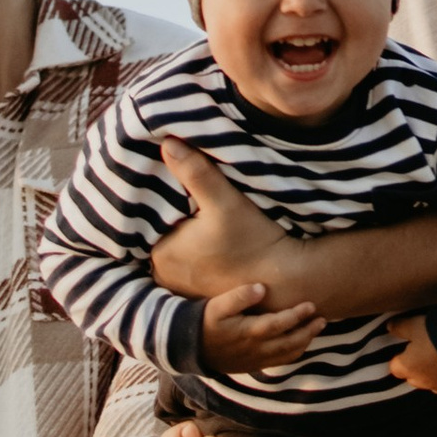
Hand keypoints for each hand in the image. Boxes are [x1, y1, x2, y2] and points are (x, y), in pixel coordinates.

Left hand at [150, 142, 292, 297]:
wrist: (286, 279)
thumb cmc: (254, 242)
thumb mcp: (225, 202)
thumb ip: (196, 173)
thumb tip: (166, 143)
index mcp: (161, 254)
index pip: (150, 218)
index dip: (161, 199)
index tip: (172, 181)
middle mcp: (164, 275)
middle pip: (162, 233)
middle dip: (172, 216)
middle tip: (187, 192)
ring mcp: (182, 287)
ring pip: (176, 249)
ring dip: (184, 234)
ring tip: (199, 212)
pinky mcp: (201, 293)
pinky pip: (189, 264)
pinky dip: (195, 251)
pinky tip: (210, 237)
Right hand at [202, 278, 324, 377]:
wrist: (189, 348)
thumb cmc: (204, 322)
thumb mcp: (217, 306)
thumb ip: (239, 296)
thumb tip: (261, 288)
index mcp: (249, 332)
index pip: (280, 324)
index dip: (297, 315)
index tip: (311, 305)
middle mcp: (256, 349)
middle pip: (290, 342)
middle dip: (308, 331)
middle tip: (322, 319)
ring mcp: (255, 359)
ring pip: (287, 354)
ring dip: (304, 342)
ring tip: (316, 330)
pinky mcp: (253, 365)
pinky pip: (279, 361)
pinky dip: (293, 353)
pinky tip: (299, 343)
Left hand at [388, 314, 436, 397]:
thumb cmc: (436, 332)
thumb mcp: (415, 324)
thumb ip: (400, 327)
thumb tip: (389, 327)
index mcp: (408, 368)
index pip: (395, 367)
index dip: (401, 357)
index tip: (409, 346)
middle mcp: (423, 383)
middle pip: (414, 378)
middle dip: (418, 367)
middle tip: (428, 349)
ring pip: (435, 383)